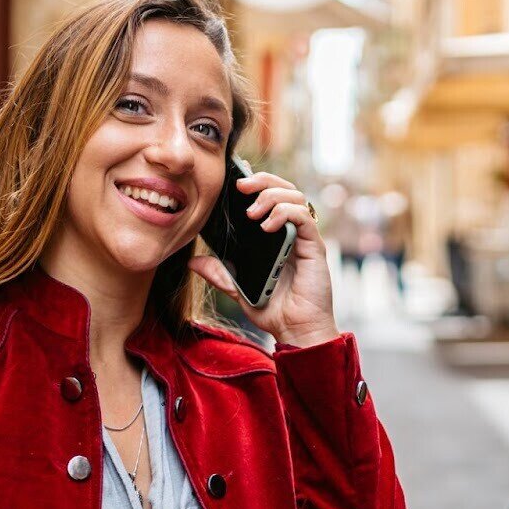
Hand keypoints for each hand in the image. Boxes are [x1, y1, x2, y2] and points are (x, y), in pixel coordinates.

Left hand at [188, 170, 339, 347]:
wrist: (295, 330)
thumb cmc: (273, 309)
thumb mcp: (237, 288)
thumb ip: (219, 272)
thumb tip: (193, 261)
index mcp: (277, 235)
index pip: (270, 196)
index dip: (256, 181)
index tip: (235, 178)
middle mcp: (293, 232)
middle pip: (285, 188)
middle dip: (262, 180)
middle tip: (241, 186)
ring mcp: (304, 237)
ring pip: (296, 196)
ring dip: (271, 196)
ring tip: (252, 213)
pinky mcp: (314, 246)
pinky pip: (303, 217)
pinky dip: (284, 213)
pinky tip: (267, 225)